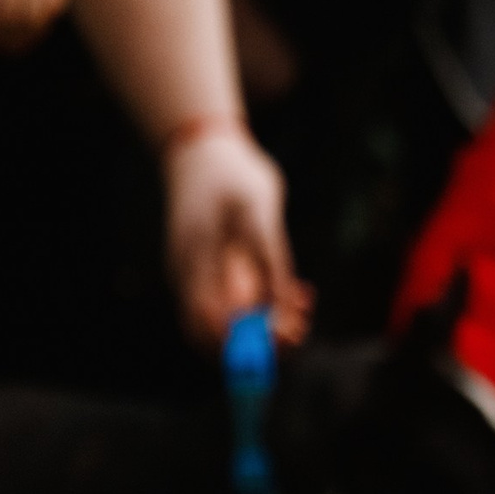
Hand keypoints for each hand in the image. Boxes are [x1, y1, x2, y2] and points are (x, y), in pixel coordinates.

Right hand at [162, 119, 309, 345]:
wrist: (205, 146)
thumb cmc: (232, 173)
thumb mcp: (258, 212)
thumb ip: (271, 261)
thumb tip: (283, 310)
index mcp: (193, 264)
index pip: (207, 328)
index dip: (242, 347)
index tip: (283, 341)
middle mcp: (189, 277)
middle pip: (219, 333)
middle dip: (262, 340)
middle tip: (301, 330)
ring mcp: (197, 273)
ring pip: (231, 320)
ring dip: (270, 323)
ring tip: (305, 303)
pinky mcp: (212, 268)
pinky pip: (237, 301)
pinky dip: (267, 304)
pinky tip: (296, 292)